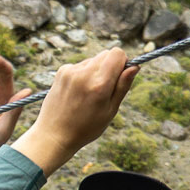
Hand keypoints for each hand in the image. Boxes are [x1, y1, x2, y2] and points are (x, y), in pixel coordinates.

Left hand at [13, 47, 138, 175]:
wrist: (54, 135)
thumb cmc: (86, 128)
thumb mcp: (110, 111)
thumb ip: (123, 86)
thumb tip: (135, 66)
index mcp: (99, 84)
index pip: (117, 53)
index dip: (122, 63)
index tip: (119, 76)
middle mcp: (84, 73)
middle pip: (106, 54)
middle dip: (109, 67)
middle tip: (103, 89)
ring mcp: (71, 71)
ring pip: (93, 60)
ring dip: (95, 71)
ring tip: (88, 94)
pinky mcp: (61, 71)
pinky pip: (80, 65)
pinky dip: (82, 74)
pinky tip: (77, 92)